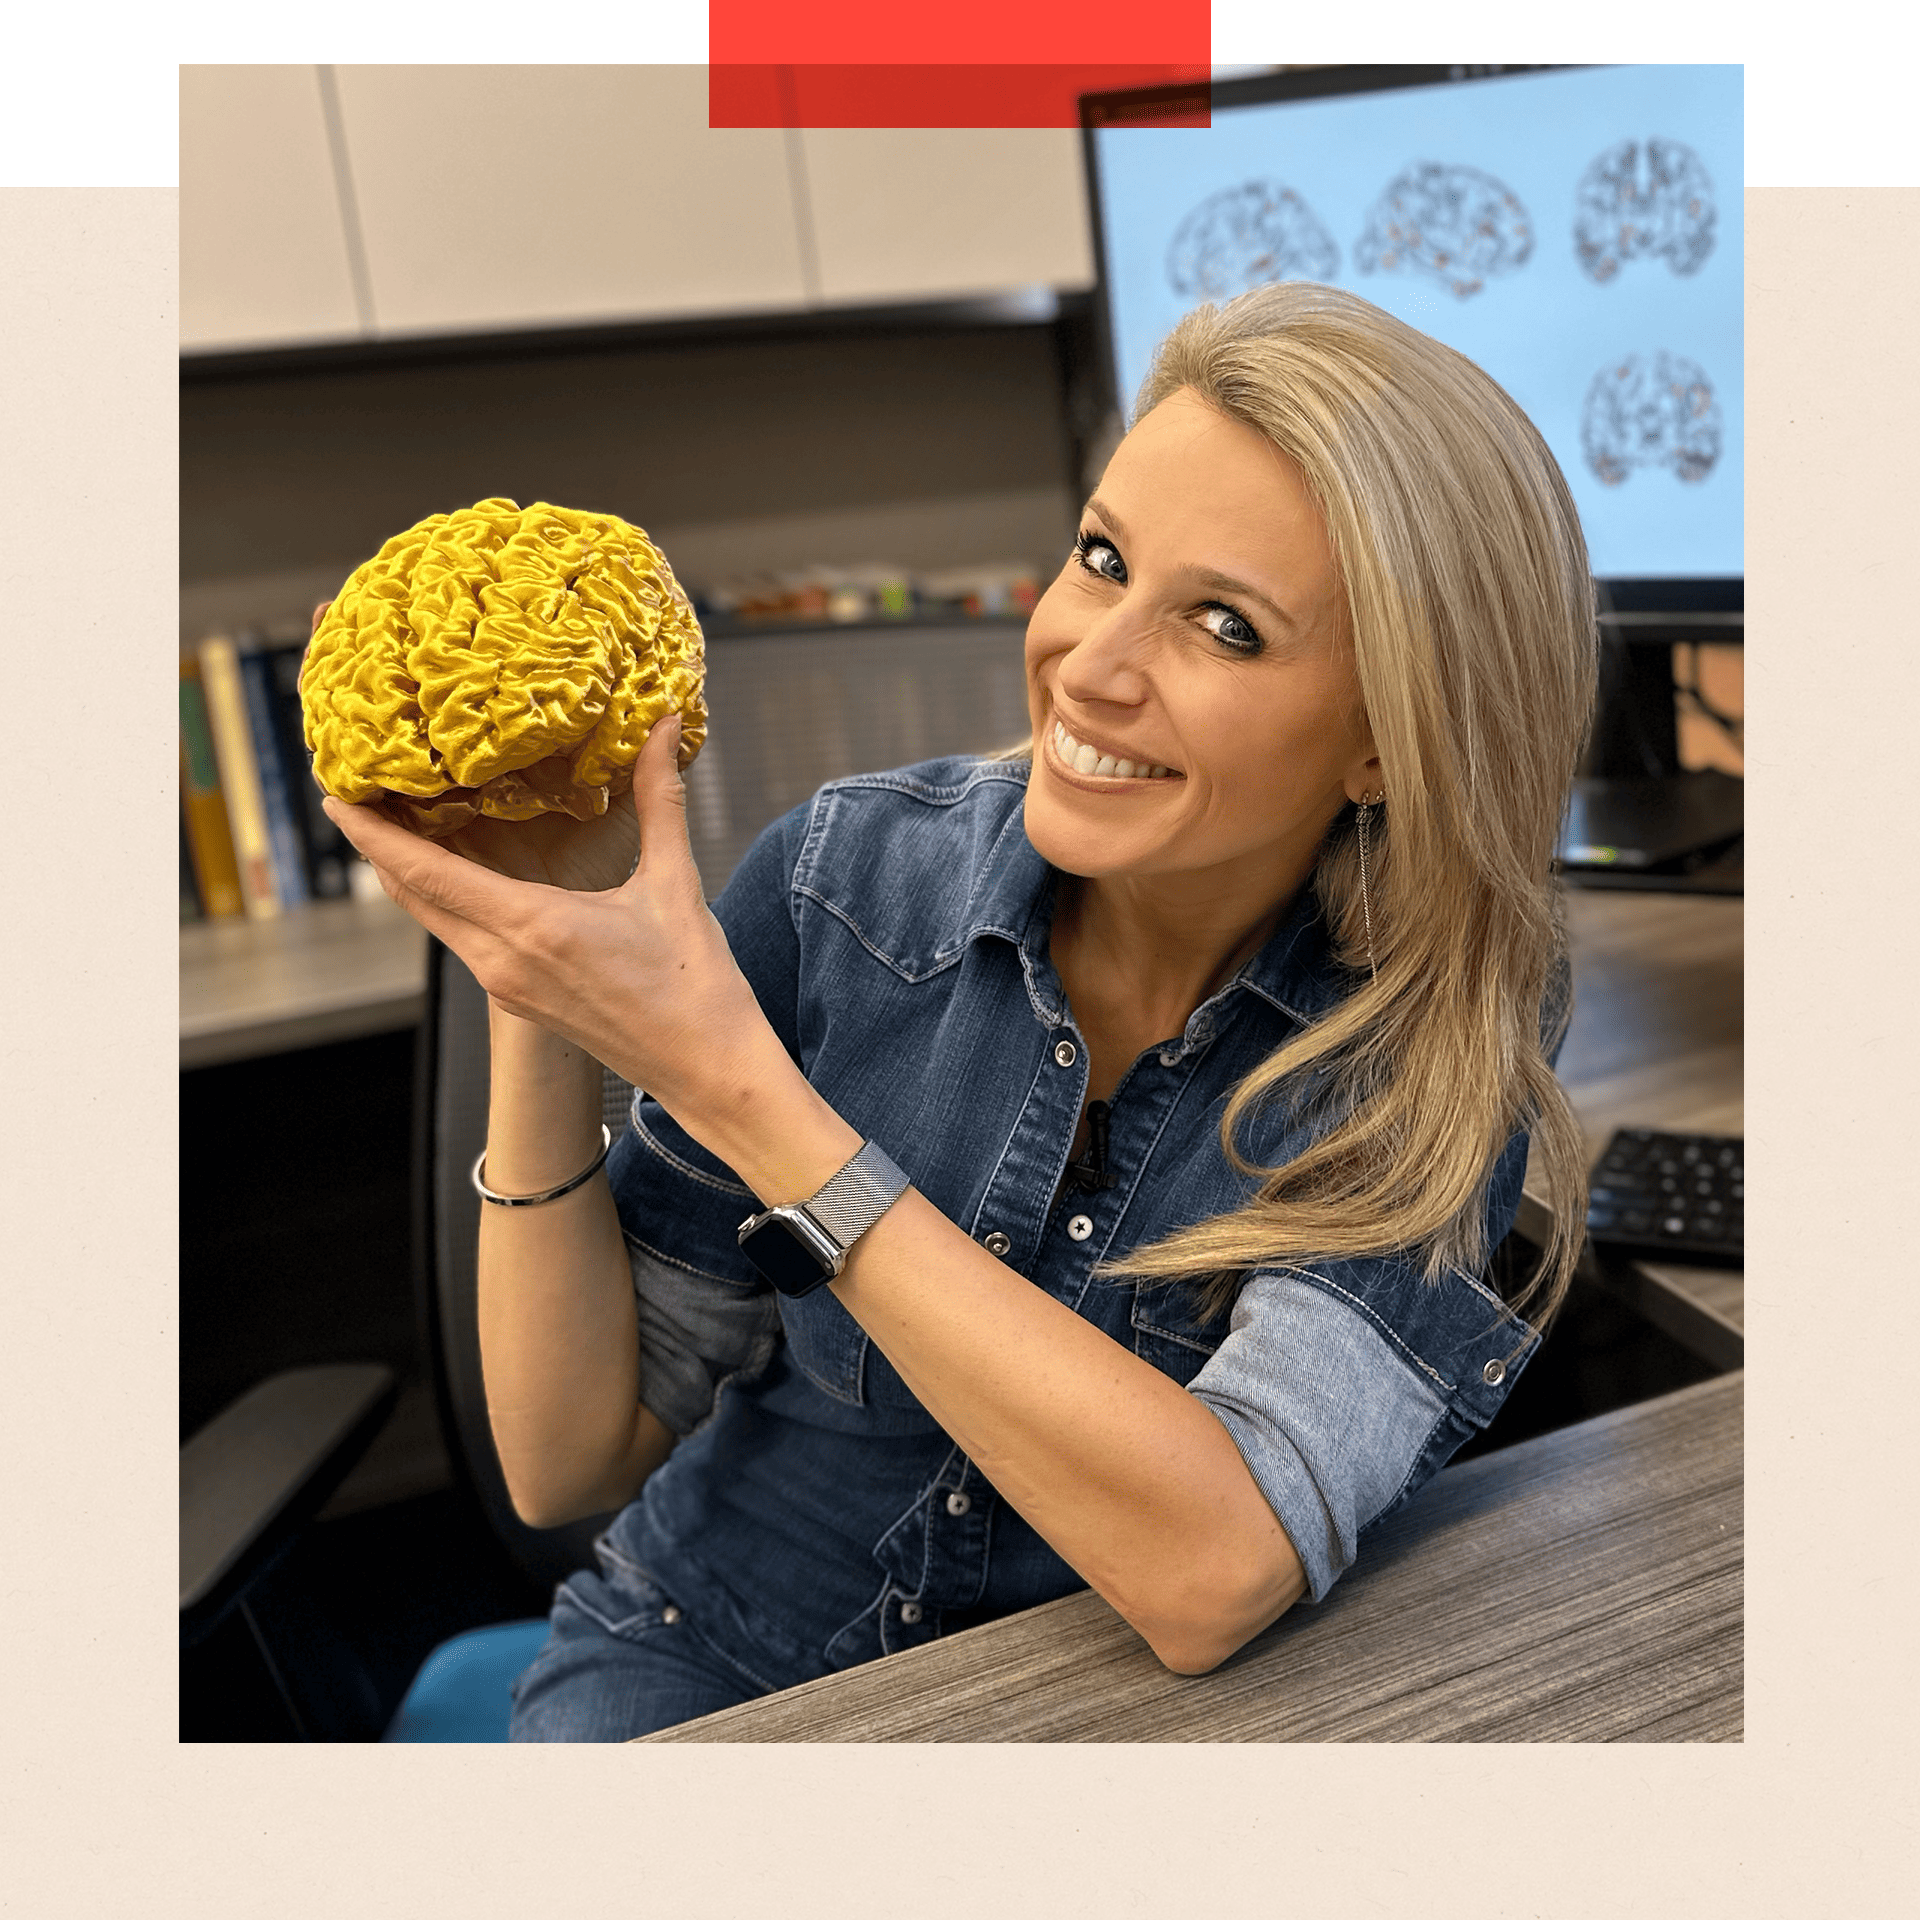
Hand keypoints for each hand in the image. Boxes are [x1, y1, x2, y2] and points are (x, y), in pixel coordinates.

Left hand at [322, 710, 771, 1125]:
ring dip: (410, 872)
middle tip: (358, 791)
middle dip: (377, 845)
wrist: (705, 1069)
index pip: (425, 873)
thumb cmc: (694, 988)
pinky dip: (446, 899)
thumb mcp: (673, 885)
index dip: (372, 834)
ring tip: (397, 821)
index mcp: (531, 928)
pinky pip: (462, 938)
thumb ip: (658, 800)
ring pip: (435, 918)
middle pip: (413, 896)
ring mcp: (506, 985)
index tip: (334, 794)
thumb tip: (660, 726)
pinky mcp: (518, 999)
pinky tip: (456, 871)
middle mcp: (502, 961)